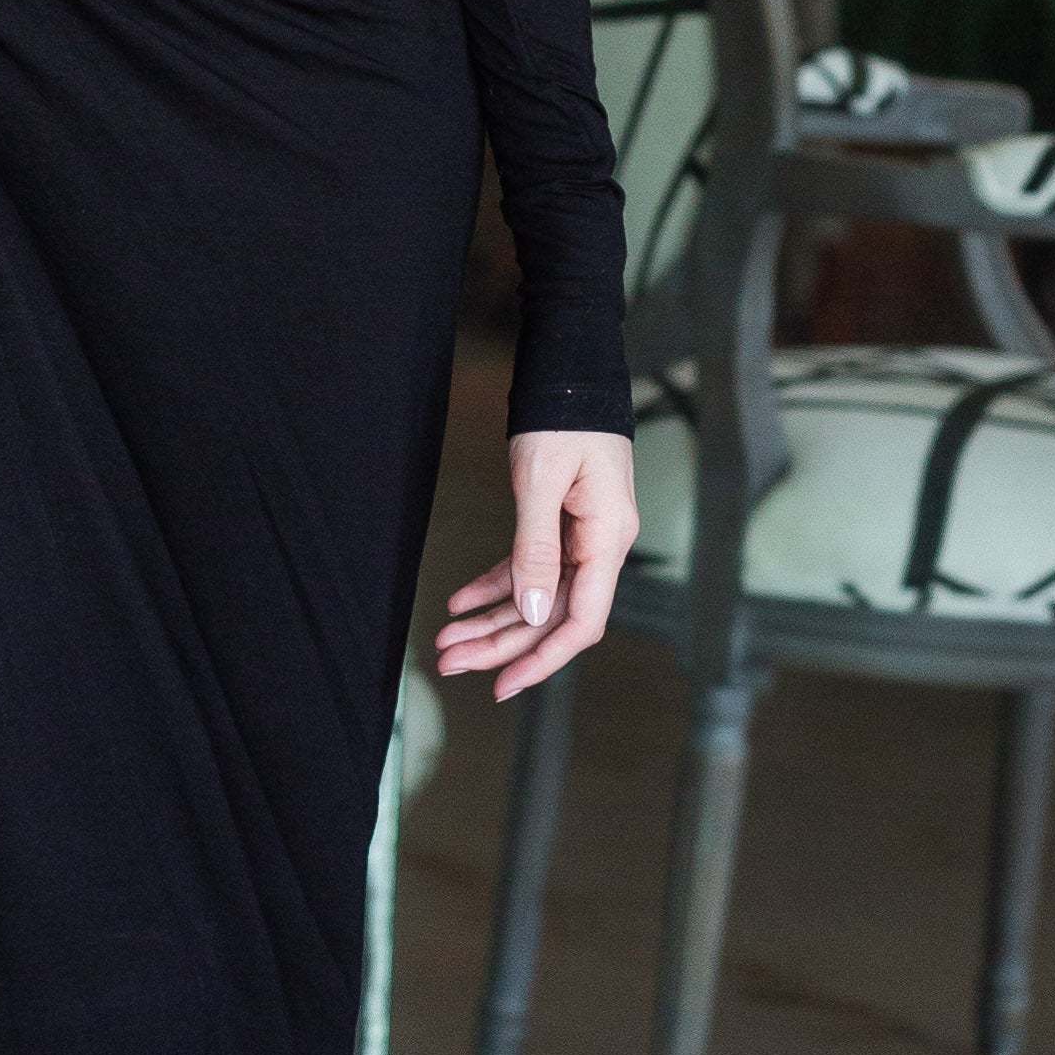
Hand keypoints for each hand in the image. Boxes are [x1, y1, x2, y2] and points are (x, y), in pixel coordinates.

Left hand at [435, 427, 639, 702]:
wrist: (571, 370)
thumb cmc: (562, 416)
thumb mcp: (541, 481)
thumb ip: (535, 549)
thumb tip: (534, 612)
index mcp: (607, 539)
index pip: (582, 621)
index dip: (542, 659)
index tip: (502, 683)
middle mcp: (601, 545)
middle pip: (552, 616)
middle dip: (500, 644)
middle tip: (450, 662)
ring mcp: (582, 536)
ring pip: (537, 596)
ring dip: (492, 621)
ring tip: (447, 640)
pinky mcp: (562, 524)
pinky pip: (528, 567)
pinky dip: (494, 586)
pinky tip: (461, 602)